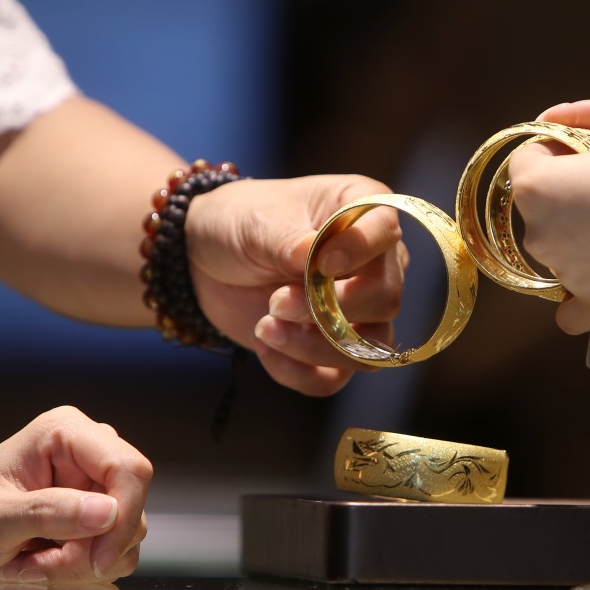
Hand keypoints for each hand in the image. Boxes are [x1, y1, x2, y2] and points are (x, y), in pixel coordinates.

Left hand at [0, 406, 151, 582]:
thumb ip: (46, 512)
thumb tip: (108, 511)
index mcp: (66, 433)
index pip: (128, 468)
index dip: (123, 516)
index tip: (97, 561)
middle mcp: (90, 453)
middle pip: (130, 504)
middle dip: (92, 548)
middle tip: (41, 566)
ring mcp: (96, 483)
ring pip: (126, 532)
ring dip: (82, 562)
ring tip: (31, 565)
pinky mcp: (97, 512)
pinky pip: (117, 547)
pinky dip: (83, 567)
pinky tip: (43, 563)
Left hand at [186, 174, 407, 395]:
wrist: (201, 259)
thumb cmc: (239, 222)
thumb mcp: (257, 222)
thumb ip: (290, 241)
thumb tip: (316, 260)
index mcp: (363, 211)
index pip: (388, 231)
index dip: (361, 251)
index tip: (322, 263)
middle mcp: (373, 263)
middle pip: (386, 300)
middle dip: (332, 309)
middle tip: (277, 301)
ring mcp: (358, 310)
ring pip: (368, 349)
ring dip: (314, 346)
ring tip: (265, 326)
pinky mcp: (332, 348)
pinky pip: (334, 379)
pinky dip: (298, 372)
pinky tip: (266, 349)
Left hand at [508, 130, 589, 333]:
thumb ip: (588, 154)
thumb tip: (583, 164)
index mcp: (536, 188)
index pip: (525, 162)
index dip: (556, 150)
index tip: (586, 150)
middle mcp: (539, 235)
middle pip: (541, 211)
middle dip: (569, 198)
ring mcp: (569, 275)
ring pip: (560, 253)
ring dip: (581, 240)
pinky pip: (571, 313)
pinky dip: (582, 299)